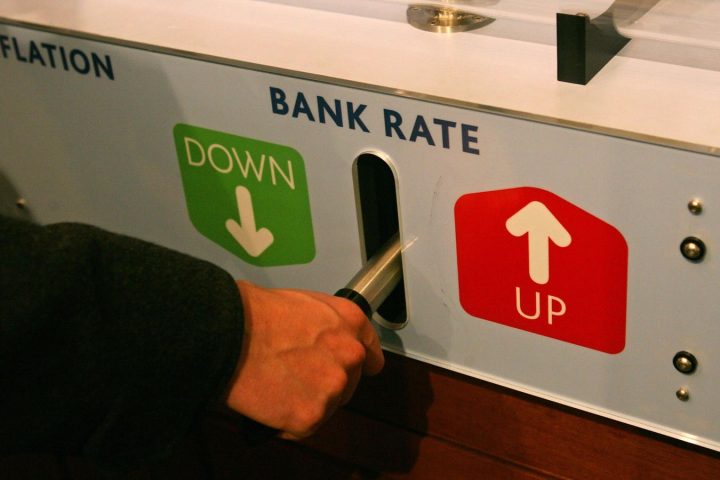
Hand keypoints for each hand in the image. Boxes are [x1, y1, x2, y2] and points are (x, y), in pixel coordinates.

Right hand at [224, 281, 384, 439]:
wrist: (228, 333)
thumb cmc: (254, 313)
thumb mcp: (303, 302)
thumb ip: (326, 323)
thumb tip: (321, 340)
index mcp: (350, 322)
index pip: (370, 353)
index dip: (354, 364)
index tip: (345, 371)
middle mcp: (350, 354)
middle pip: (347, 383)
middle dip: (323, 384)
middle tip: (292, 376)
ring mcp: (332, 387)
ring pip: (326, 406)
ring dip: (305, 402)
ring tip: (275, 385)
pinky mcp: (312, 415)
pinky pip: (303, 427)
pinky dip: (285, 423)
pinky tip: (269, 402)